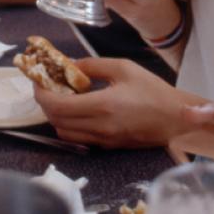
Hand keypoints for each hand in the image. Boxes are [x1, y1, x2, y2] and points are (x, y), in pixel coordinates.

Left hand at [33, 57, 202, 147]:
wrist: (175, 118)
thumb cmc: (153, 91)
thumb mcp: (124, 68)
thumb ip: (92, 66)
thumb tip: (69, 66)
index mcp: (103, 106)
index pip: (57, 106)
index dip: (41, 94)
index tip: (38, 80)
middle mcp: (100, 127)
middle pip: (55, 121)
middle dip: (45, 103)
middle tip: (46, 86)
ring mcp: (103, 140)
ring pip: (63, 133)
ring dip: (55, 116)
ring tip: (61, 98)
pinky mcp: (107, 147)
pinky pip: (78, 138)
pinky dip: (68, 125)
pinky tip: (76, 110)